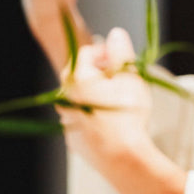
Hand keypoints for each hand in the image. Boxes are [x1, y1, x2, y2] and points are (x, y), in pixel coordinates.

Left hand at [59, 28, 186, 193]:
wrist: (124, 160)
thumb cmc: (127, 114)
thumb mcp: (129, 77)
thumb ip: (121, 52)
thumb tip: (116, 33)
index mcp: (75, 79)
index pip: (86, 53)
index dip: (106, 51)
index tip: (122, 59)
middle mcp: (63, 98)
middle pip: (80, 76)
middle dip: (101, 73)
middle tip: (122, 79)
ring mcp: (65, 120)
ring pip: (80, 99)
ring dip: (97, 94)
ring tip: (121, 101)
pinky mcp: (72, 139)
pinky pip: (82, 119)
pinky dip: (94, 115)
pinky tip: (114, 121)